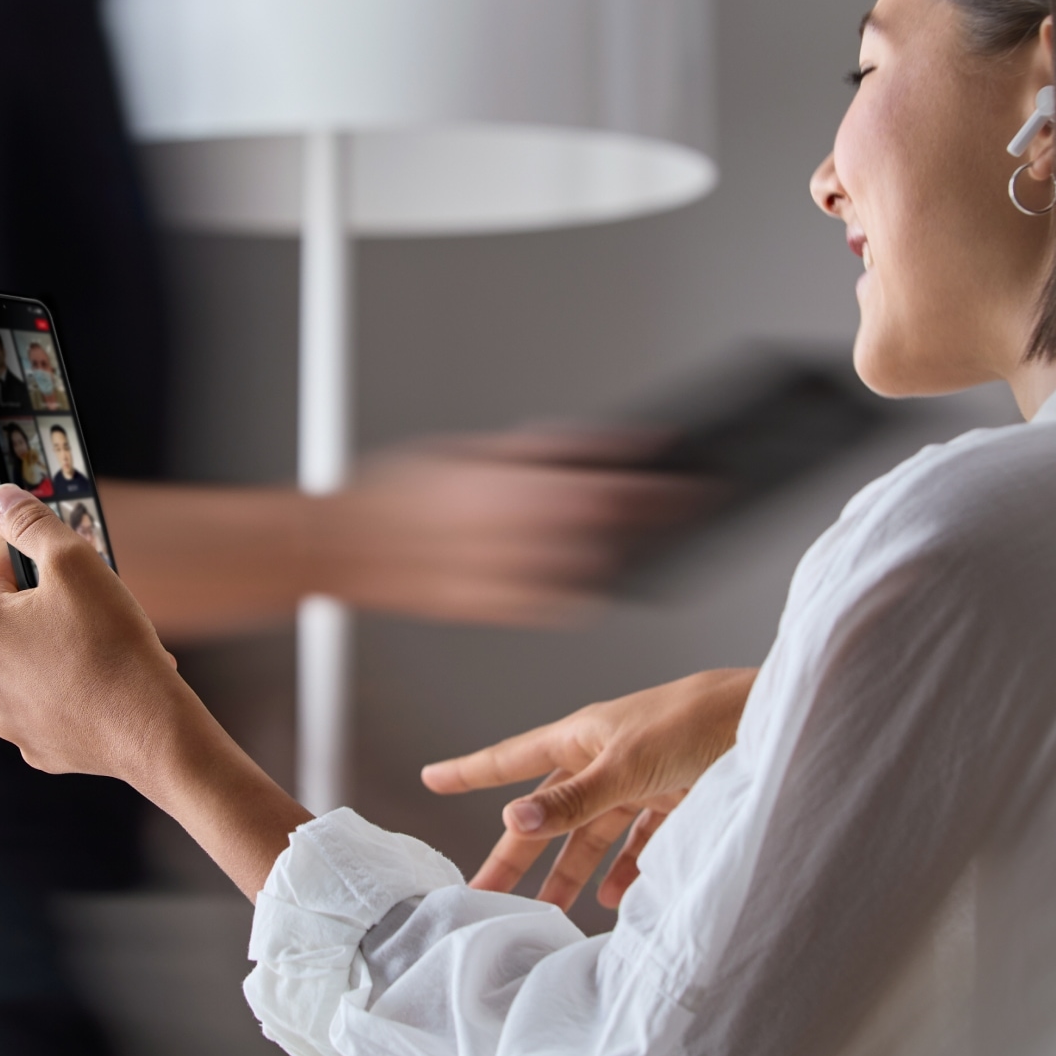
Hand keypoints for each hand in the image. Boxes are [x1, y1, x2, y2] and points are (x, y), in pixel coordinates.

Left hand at [0, 484, 313, 895]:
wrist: (149, 728)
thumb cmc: (112, 643)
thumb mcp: (75, 562)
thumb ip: (32, 523)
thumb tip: (1, 498)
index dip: (38, 551)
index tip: (71, 554)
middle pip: (15, 618)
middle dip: (53, 608)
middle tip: (98, 609)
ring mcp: (5, 715)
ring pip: (33, 664)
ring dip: (63, 651)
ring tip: (108, 650)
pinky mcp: (35, 745)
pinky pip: (50, 705)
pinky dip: (73, 693)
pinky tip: (104, 688)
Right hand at [316, 428, 702, 627]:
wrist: (348, 548)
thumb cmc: (400, 490)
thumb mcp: (476, 450)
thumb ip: (549, 451)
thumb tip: (613, 444)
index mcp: (524, 490)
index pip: (622, 488)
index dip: (672, 486)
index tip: (706, 479)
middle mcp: (528, 538)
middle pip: (623, 532)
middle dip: (664, 520)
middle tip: (694, 508)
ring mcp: (518, 580)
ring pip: (601, 572)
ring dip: (629, 554)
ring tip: (651, 537)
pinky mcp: (505, 610)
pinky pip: (568, 602)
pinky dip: (589, 584)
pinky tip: (598, 569)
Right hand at [419, 667, 755, 907]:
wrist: (769, 722)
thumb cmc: (695, 724)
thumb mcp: (626, 764)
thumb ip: (572, 798)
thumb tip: (512, 821)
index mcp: (583, 738)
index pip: (513, 760)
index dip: (471, 772)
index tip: (431, 779)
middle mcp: (605, 759)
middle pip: (549, 814)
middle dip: (518, 855)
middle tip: (485, 895)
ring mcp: (640, 781)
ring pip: (594, 835)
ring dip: (573, 871)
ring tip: (554, 912)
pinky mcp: (676, 800)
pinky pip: (640, 841)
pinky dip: (629, 869)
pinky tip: (622, 897)